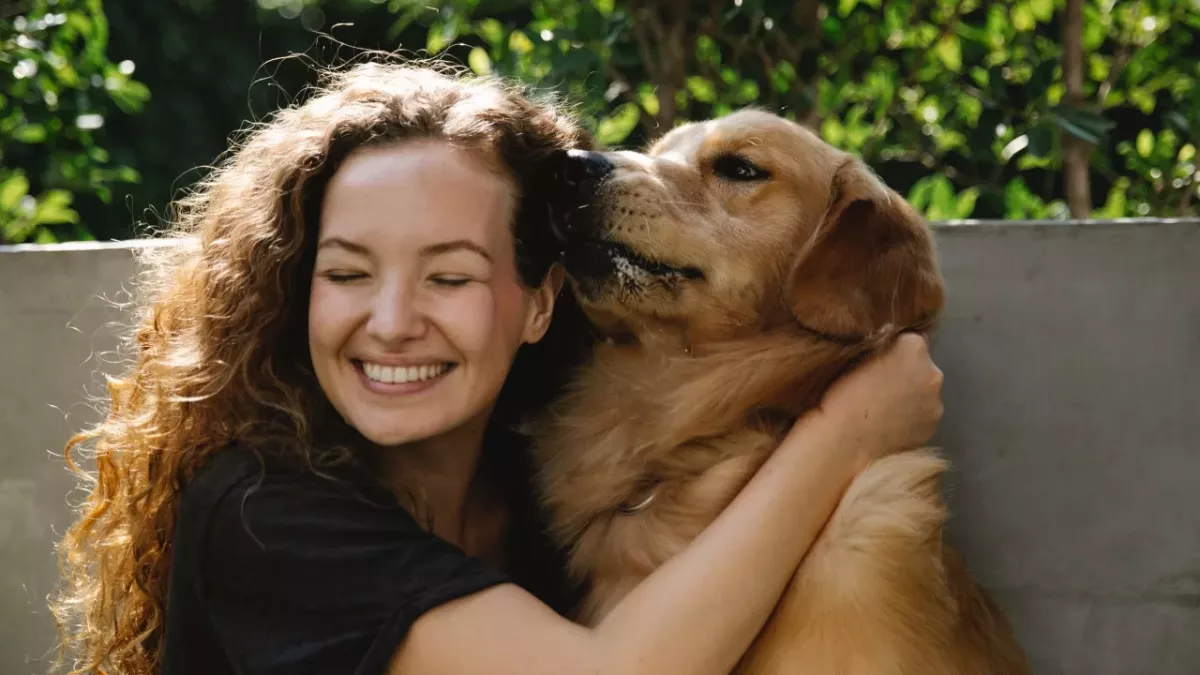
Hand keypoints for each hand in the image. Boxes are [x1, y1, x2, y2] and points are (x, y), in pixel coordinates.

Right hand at [814, 333, 943, 466]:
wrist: (842, 442)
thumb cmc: (840, 394)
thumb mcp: (855, 354)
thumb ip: (880, 347)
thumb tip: (888, 350)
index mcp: (913, 346)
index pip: (908, 339)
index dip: (891, 350)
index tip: (874, 363)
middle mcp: (933, 373)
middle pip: (921, 366)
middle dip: (904, 372)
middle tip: (877, 386)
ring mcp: (936, 404)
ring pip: (923, 393)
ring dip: (909, 396)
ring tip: (881, 410)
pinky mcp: (932, 430)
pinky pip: (921, 416)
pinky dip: (909, 418)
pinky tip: (888, 425)